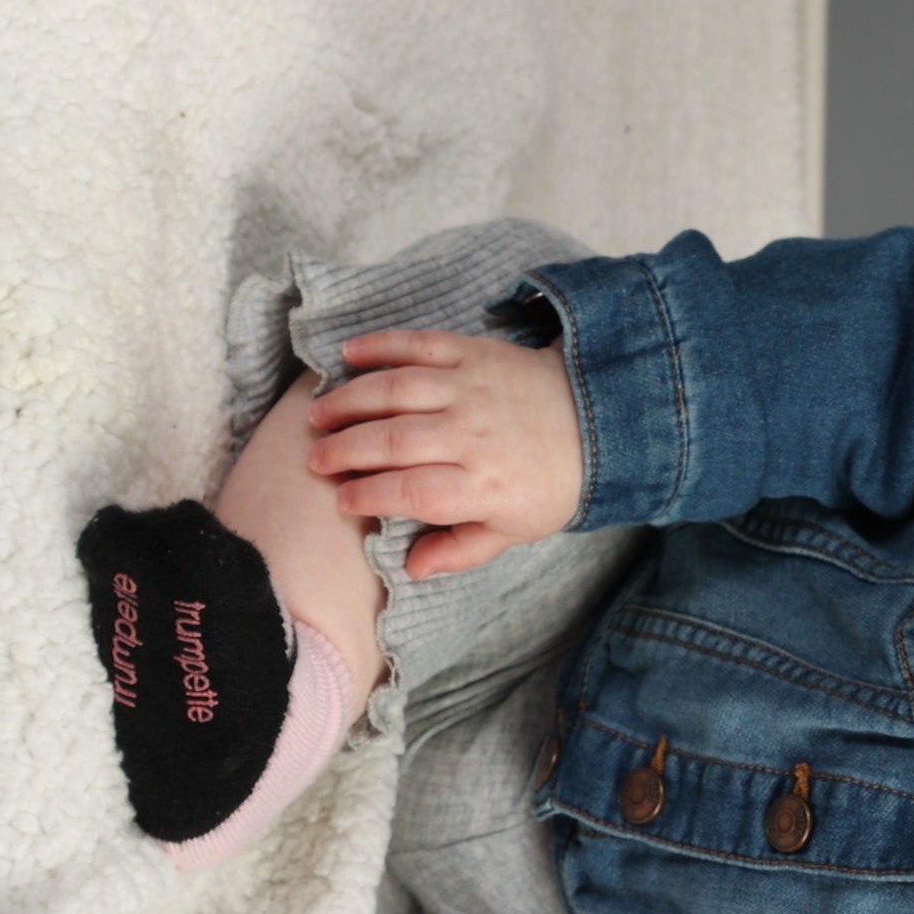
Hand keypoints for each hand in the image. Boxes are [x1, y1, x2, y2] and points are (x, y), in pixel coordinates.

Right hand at [305, 328, 583, 579]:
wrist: (597, 422)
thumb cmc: (547, 483)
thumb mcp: (514, 530)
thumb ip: (462, 550)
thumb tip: (413, 568)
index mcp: (484, 485)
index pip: (413, 492)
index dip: (370, 496)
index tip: (341, 500)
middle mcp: (473, 435)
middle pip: (394, 442)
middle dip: (345, 451)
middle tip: (316, 459)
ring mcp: (472, 389)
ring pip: (396, 391)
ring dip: (350, 401)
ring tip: (319, 416)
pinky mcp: (474, 353)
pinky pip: (420, 345)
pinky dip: (382, 345)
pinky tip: (349, 353)